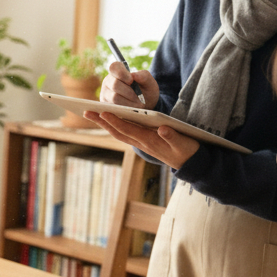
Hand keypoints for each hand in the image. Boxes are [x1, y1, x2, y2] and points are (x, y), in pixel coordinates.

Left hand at [85, 111, 199, 169]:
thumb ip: (173, 136)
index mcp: (150, 141)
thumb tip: (162, 129)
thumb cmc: (188, 151)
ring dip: (104, 124)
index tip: (103, 112)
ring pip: (119, 133)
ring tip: (91, 114)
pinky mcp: (143, 142)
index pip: (129, 129)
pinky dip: (113, 126)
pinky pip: (124, 133)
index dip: (116, 121)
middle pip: (118, 131)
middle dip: (102, 121)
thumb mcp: (184, 144)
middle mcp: (142, 143)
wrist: (191, 164)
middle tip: (86, 111)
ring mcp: (141, 143)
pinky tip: (107, 120)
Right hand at [101, 61, 158, 106]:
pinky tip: (132, 108)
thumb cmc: (146, 91)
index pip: (114, 67)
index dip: (122, 73)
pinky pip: (114, 107)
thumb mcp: (150, 83)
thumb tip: (134, 75)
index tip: (131, 81)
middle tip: (140, 97)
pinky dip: (126, 108)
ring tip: (138, 104)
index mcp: (117, 71)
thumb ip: (144, 76)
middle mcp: (108, 81)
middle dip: (130, 92)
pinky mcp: (106, 105)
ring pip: (114, 97)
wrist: (145, 106)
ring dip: (129, 101)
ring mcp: (105, 93)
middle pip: (115, 84)